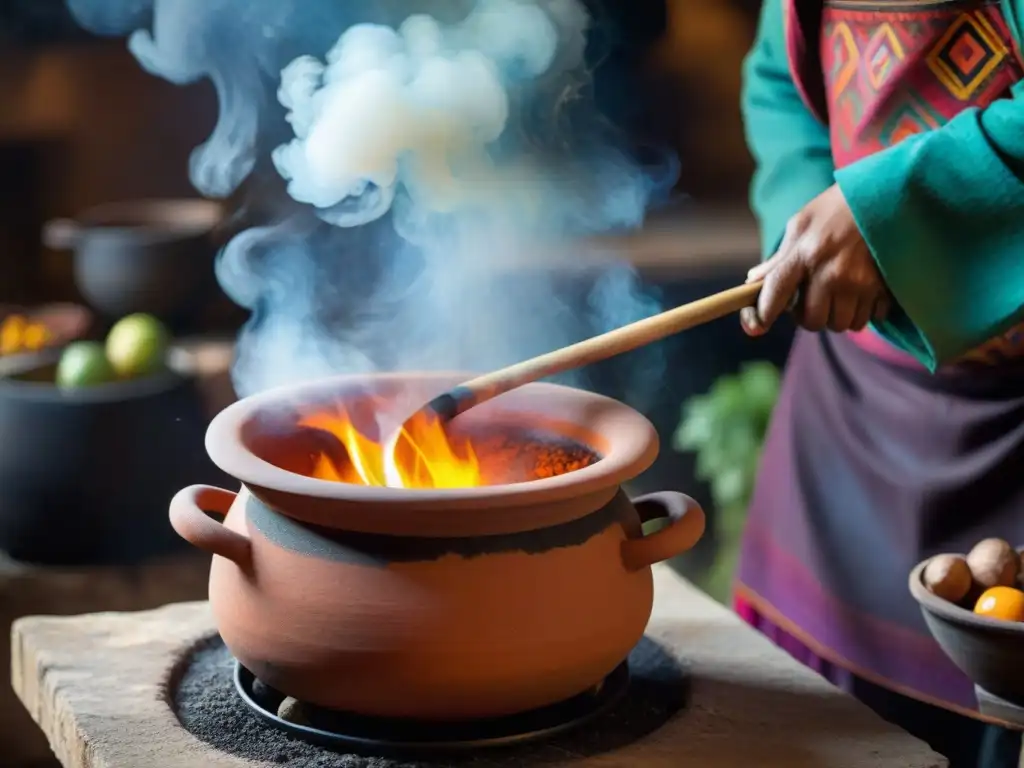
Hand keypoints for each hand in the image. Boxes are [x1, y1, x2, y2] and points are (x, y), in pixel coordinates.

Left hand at [741, 184, 889, 335]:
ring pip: (839, 324)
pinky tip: (861, 292)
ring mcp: (859, 282)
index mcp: (804, 252)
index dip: (762, 314)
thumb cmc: (837, 208)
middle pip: (811, 321)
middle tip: (813, 298)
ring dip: (836, 316)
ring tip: (839, 294)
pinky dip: (862, 311)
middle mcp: (831, 272)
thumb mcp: (801, 223)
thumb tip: (753, 281)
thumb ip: (780, 257)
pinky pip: (868, 319)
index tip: (756, 326)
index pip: (775, 292)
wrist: (887, 192)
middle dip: (808, 315)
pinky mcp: (884, 287)